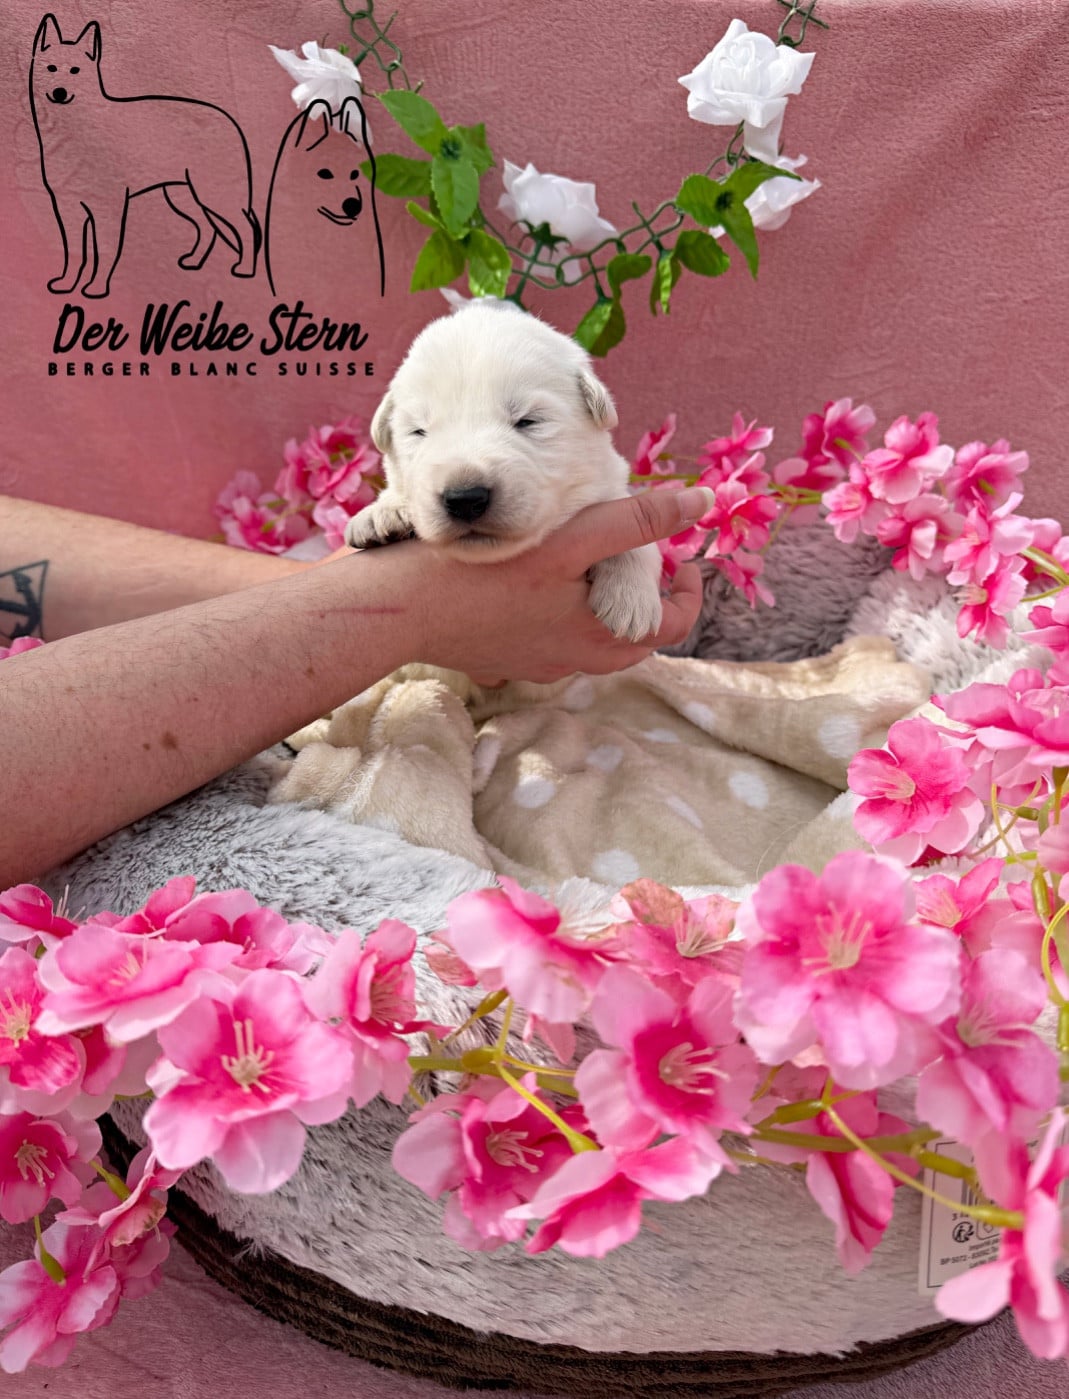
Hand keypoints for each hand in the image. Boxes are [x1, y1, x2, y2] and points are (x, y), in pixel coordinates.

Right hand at [403, 486, 712, 683]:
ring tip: (590, 559)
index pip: (670, 627)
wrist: (398, 608)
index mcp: (598, 642)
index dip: (686, 591)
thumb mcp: (572, 538)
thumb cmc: (484, 574)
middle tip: (639, 556)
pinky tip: (536, 577)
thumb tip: (701, 502)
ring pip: (587, 637)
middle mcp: (571, 664)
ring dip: (598, 602)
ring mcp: (533, 664)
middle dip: (643, 595)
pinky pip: (545, 636)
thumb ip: (638, 521)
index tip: (680, 558)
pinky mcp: (500, 657)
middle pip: (629, 635)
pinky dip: (557, 609)